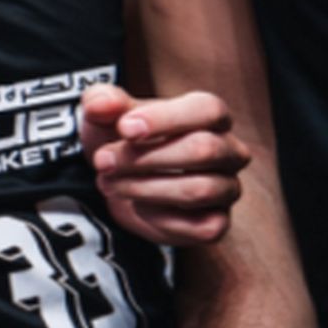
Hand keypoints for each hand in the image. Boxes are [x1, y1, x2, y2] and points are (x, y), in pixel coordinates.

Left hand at [81, 84, 247, 245]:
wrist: (119, 178)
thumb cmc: (122, 137)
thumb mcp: (105, 113)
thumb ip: (102, 101)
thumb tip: (99, 105)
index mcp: (208, 115)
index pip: (207, 109)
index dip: (165, 118)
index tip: (123, 128)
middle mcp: (228, 151)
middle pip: (204, 149)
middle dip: (144, 157)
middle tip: (102, 161)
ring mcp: (226, 188)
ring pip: (199, 190)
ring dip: (144, 188)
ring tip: (108, 182)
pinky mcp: (216, 223)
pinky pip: (200, 226)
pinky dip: (158, 218)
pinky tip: (135, 205)